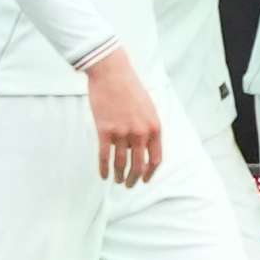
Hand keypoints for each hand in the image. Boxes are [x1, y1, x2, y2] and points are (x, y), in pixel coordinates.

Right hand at [83, 48, 161, 186]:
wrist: (112, 74)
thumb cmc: (130, 89)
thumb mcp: (148, 109)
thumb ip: (149, 128)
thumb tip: (145, 149)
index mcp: (154, 128)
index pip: (155, 159)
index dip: (150, 173)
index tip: (144, 180)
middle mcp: (140, 133)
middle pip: (138, 165)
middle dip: (134, 179)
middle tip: (129, 185)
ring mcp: (122, 132)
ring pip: (121, 163)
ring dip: (120, 176)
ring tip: (118, 181)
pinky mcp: (104, 130)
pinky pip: (104, 156)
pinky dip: (104, 169)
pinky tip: (104, 176)